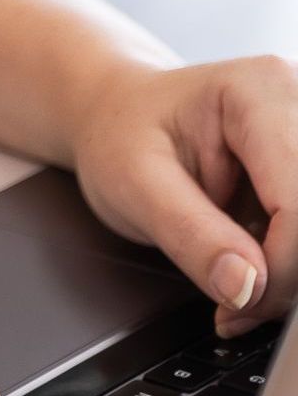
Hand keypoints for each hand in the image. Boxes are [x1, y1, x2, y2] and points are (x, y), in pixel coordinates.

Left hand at [67, 50, 296, 339]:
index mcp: (258, 92)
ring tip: (232, 276)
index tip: (236, 303)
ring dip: (286, 276)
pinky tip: (246, 259)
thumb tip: (247, 287)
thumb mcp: (134, 183)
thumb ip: (190, 234)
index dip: (279, 269)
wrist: (116, 116)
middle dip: (286, 278)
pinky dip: (285, 266)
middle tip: (235, 304)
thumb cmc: (119, 133)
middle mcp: (295, 102)